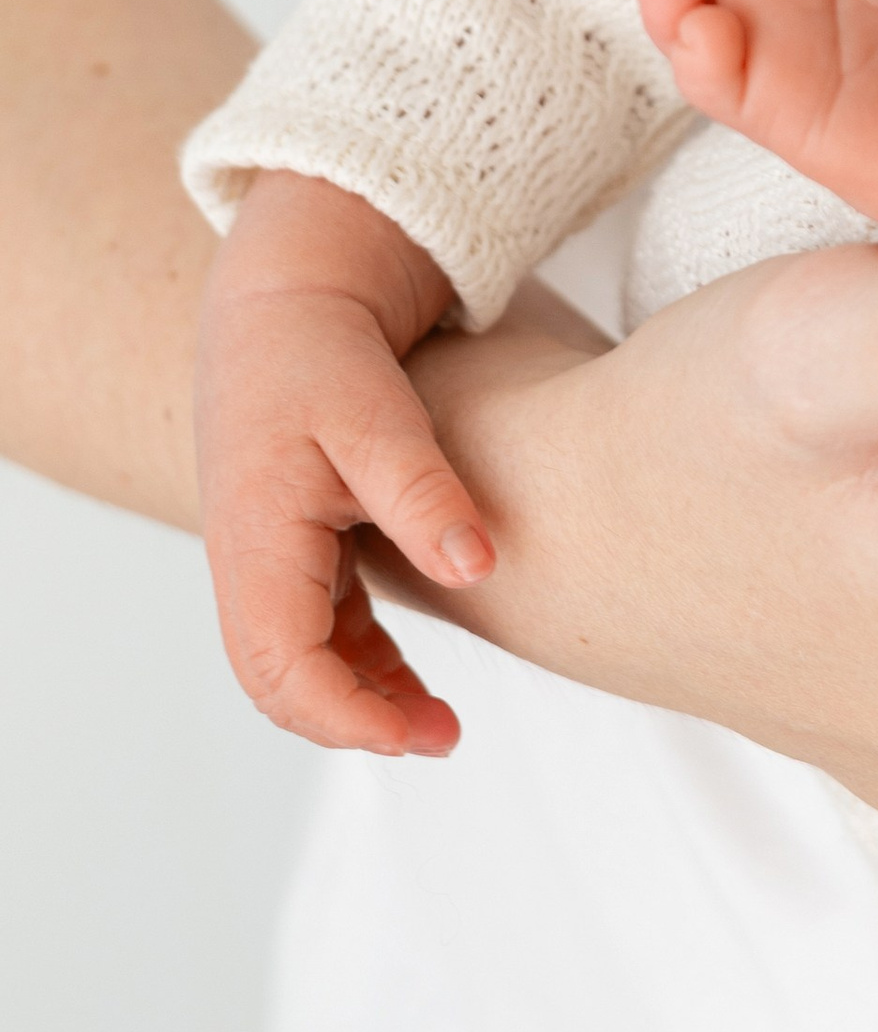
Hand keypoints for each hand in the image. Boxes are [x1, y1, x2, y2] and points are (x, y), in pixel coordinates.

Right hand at [195, 170, 496, 753]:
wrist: (288, 295)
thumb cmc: (322, 348)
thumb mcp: (376, 413)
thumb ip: (422, 490)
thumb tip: (477, 565)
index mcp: (255, 538)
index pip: (282, 666)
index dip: (346, 715)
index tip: (418, 735)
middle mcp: (246, 559)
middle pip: (280, 680)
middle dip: (355, 722)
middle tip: (443, 737)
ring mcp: (265, 556)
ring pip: (298, 660)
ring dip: (361, 698)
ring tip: (439, 725)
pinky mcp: (292, 544)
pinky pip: (317, 627)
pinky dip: (360, 659)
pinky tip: (413, 677)